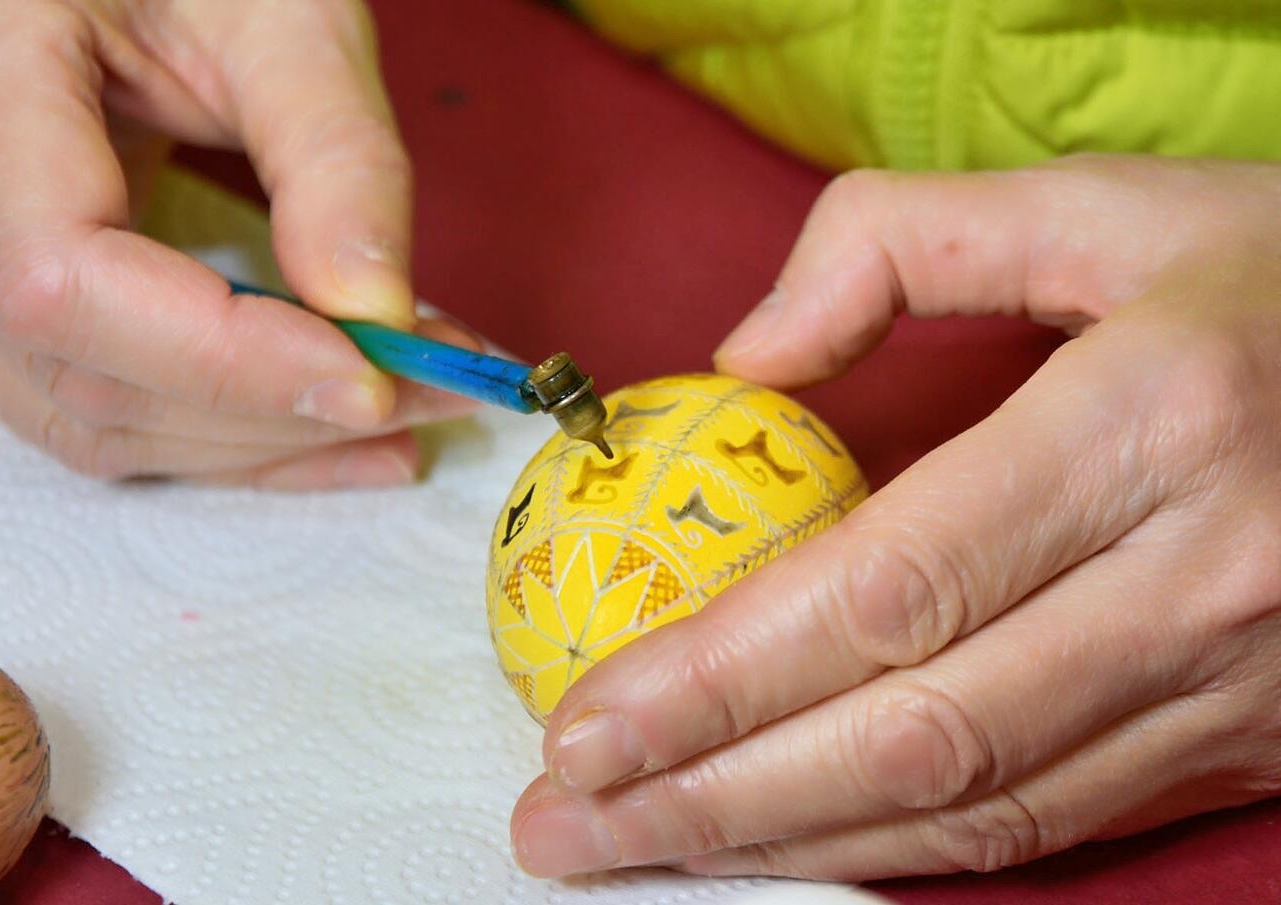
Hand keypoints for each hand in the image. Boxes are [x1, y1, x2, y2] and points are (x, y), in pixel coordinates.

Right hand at [0, 0, 475, 488]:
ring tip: (410, 417)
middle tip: (439, 388)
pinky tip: (333, 441)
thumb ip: (332, 153)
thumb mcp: (282, 17)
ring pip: (102, 420)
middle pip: (95, 374)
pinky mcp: (14, 316)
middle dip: (286, 408)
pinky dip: (231, 444)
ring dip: (271, 444)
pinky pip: (104, 417)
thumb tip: (377, 313)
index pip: (64, 276)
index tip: (373, 371)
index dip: (223, 353)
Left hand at [510, 154, 1280, 879]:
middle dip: (714, 795)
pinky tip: (796, 841)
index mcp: (1151, 424)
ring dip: (789, 843)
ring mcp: (1239, 686)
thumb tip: (743, 358)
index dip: (720, 674)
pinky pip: (1054, 819)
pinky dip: (908, 842)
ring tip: (640, 851)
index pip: (886, 588)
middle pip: (913, 729)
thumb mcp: (1102, 208)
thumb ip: (899, 247)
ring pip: (978, 802)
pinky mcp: (1252, 744)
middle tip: (563, 823)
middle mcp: (1202, 580)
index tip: (586, 717)